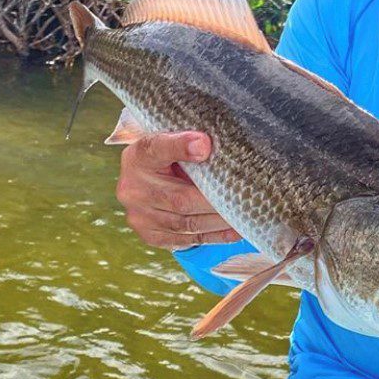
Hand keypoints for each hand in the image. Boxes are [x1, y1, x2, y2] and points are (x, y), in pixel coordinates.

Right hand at [115, 131, 240, 249]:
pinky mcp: (149, 235)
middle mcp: (132, 188)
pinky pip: (185, 240)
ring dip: (219, 223)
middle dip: (217, 202)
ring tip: (245, 216)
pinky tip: (234, 232)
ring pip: (186, 224)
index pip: (156, 148)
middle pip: (181, 199)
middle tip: (246, 198)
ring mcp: (139, 216)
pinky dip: (213, 237)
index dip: (180, 146)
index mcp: (140, 156)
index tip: (205, 144)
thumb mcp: (175, 139)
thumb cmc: (171, 156)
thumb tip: (206, 145)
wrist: (149, 180)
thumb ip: (188, 139)